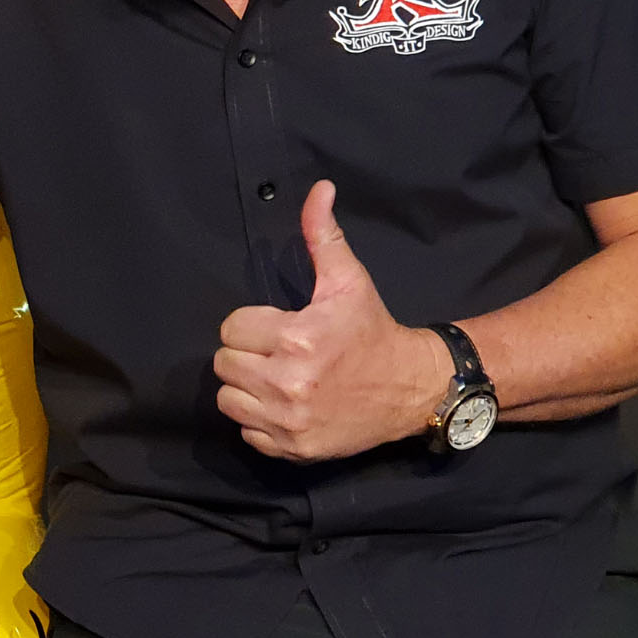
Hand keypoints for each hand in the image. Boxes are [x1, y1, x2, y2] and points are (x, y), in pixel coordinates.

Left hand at [213, 180, 446, 460]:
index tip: (278, 326)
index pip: (231, 328)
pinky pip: (247, 433)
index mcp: (296, 338)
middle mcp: (288, 383)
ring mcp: (289, 421)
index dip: (251, 324)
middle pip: (224, 364)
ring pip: (228, 400)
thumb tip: (319, 189)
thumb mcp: (348, 280)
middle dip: (246, 354)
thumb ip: (323, 235)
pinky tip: (286, 406)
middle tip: (277, 352)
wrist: (412, 388)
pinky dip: (260, 421)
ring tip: (277, 377)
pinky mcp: (293, 449)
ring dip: (246, 389)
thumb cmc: (372, 330)